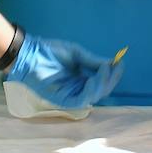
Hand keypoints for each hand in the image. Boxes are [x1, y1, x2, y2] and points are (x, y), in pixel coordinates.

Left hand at [4, 35, 123, 109]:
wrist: (30, 52)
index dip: (112, 74)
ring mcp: (70, 96)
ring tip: (105, 69)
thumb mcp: (76, 53)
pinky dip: (91, 90)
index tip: (120, 63)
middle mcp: (77, 89)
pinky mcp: (62, 101)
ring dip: (102, 84)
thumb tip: (111, 63)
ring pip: (93, 97)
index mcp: (80, 79)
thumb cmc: (50, 51)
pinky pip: (81, 100)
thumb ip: (92, 61)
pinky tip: (95, 78)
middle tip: (116, 67)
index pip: (100, 82)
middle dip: (111, 79)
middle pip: (100, 91)